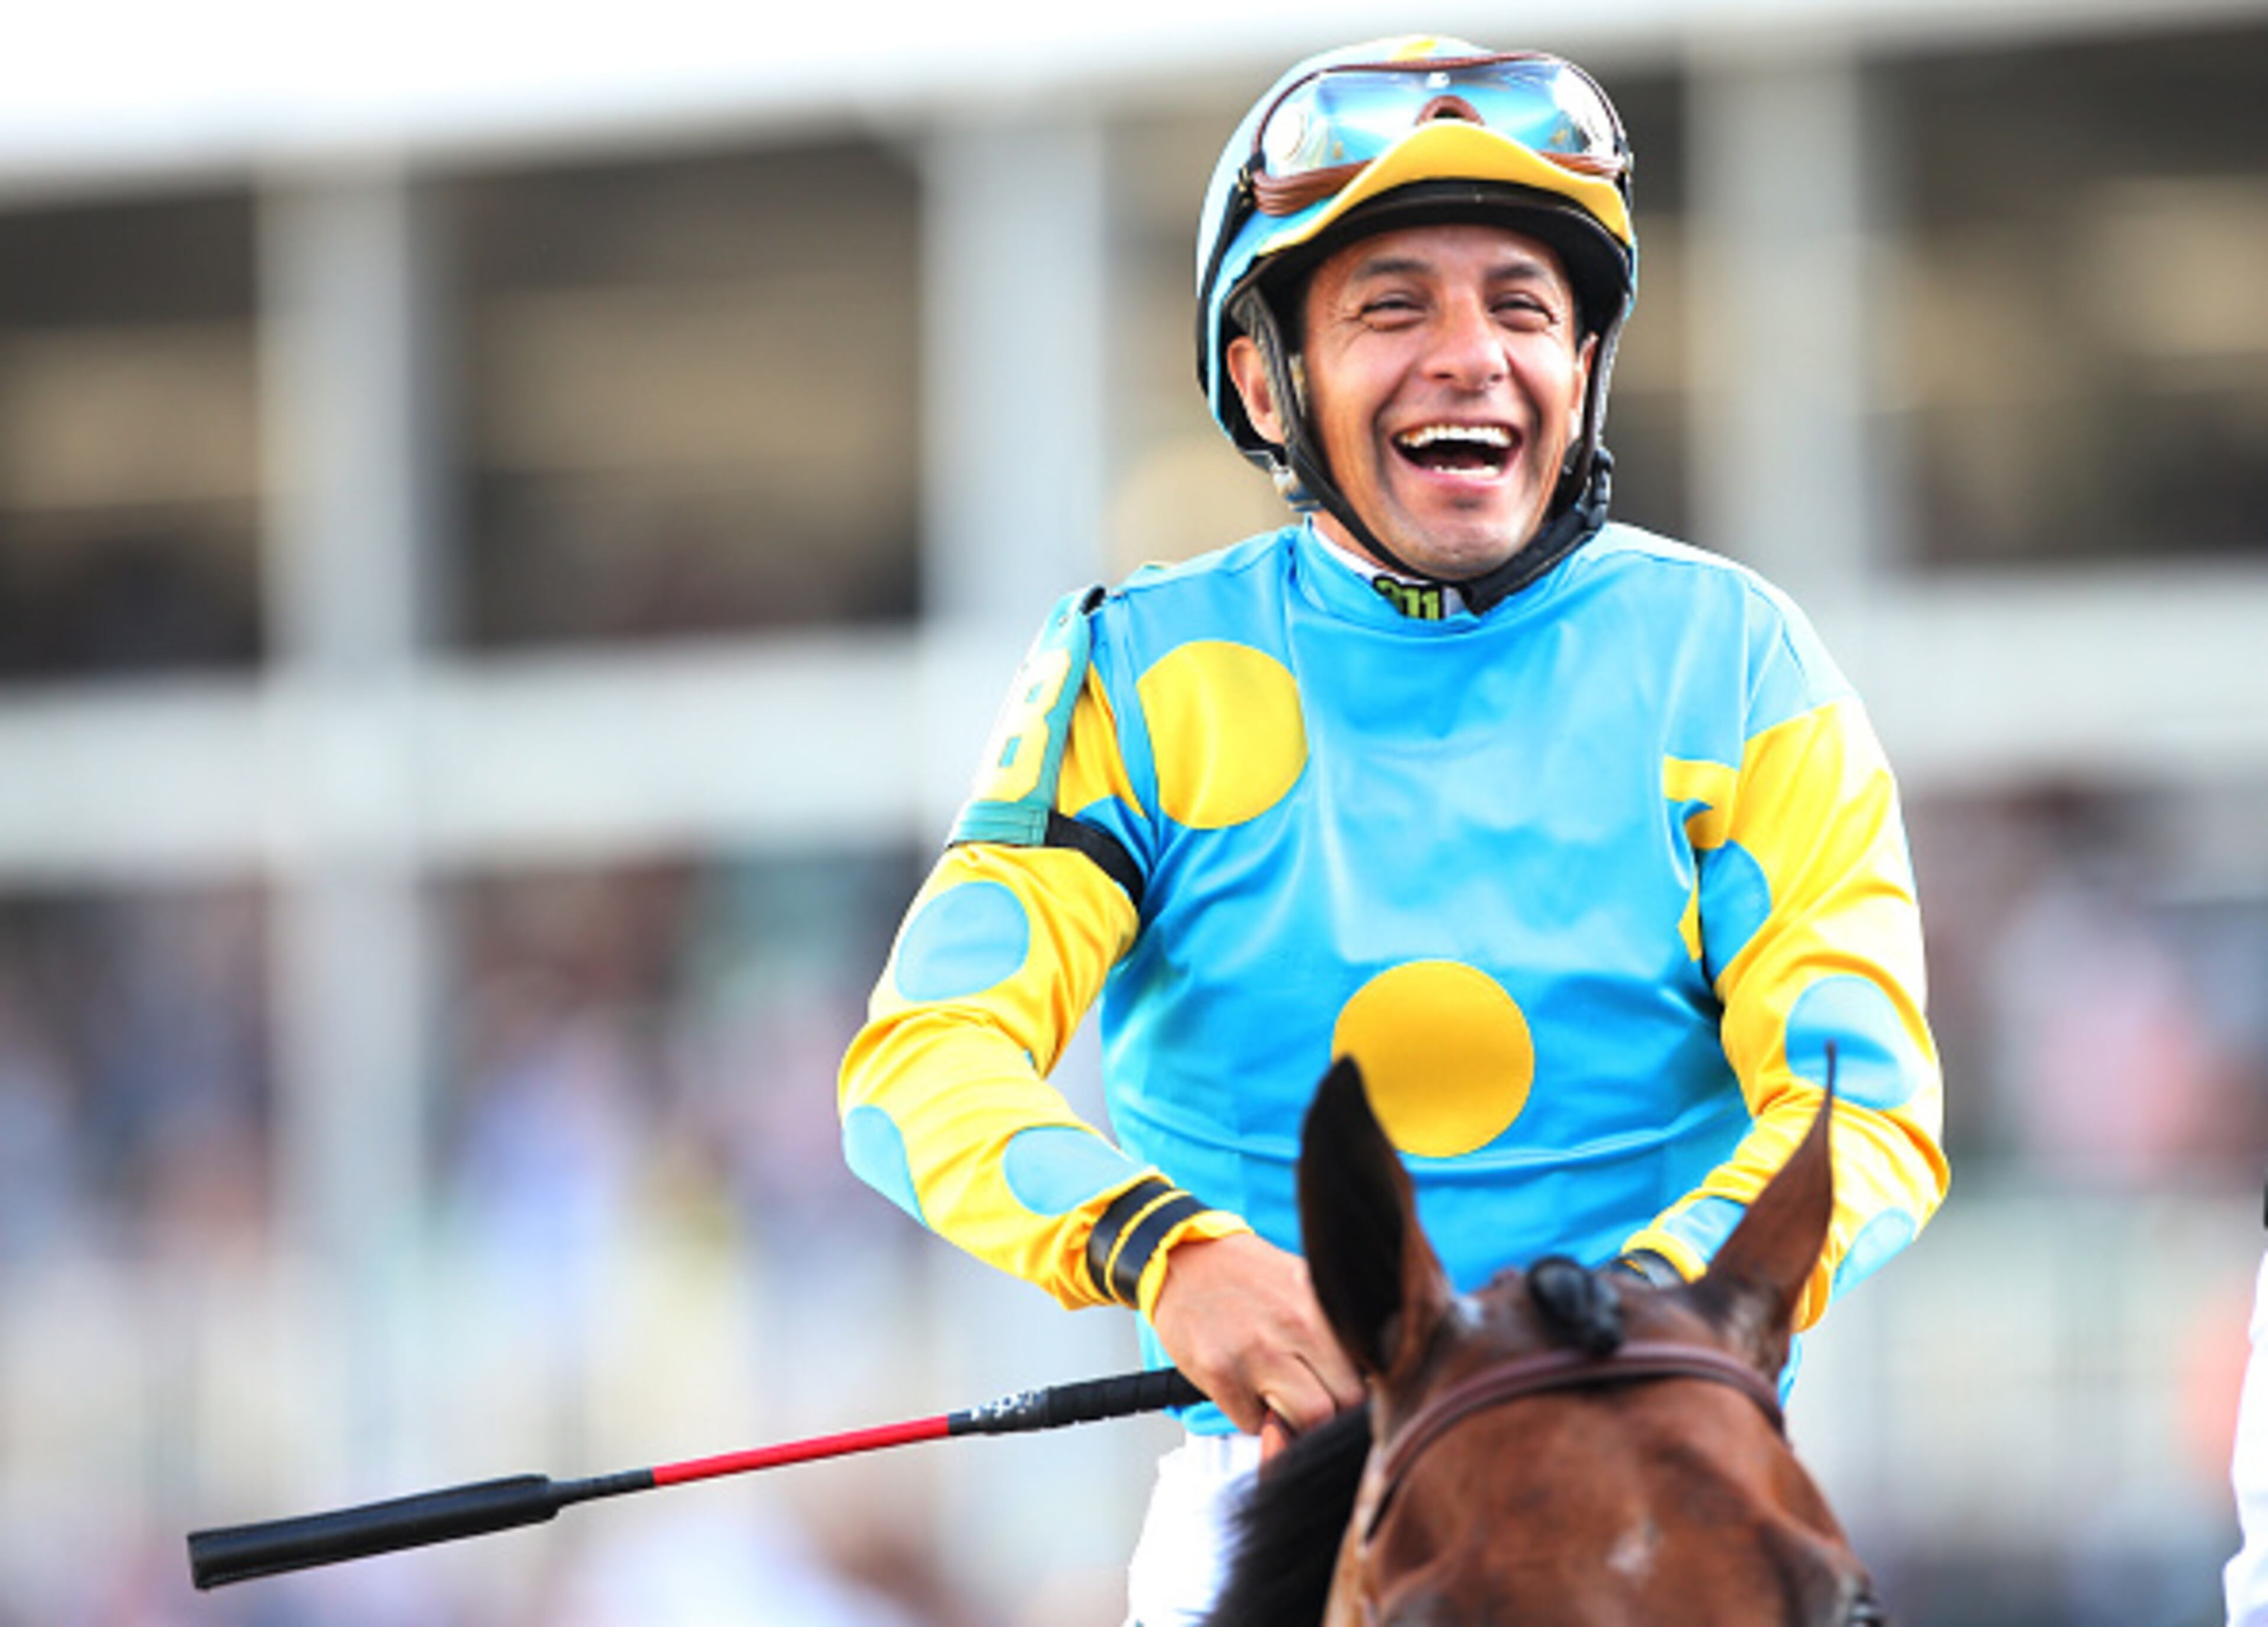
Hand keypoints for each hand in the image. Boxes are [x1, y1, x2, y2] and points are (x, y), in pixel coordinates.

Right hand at [1148, 1232, 1365, 1460]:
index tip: (1348, 1395)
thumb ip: (1333, 1327)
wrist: (1181, 1258)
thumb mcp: (1302, 1284)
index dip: (1359, 1394)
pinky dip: (1254, 1419)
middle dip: (1332, 1416)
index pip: (1367, 1375)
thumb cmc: (1245, 1274)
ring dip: (1296, 1424)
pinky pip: (1254, 1425)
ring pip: (1306, 1423)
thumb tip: (1369, 1372)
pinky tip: (1246, 1390)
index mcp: (1318, 1307)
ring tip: (1281, 1399)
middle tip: (1316, 1403)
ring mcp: (1254, 1354)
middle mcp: (1293, 1328)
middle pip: (1341, 1407)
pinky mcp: (1219, 1374)